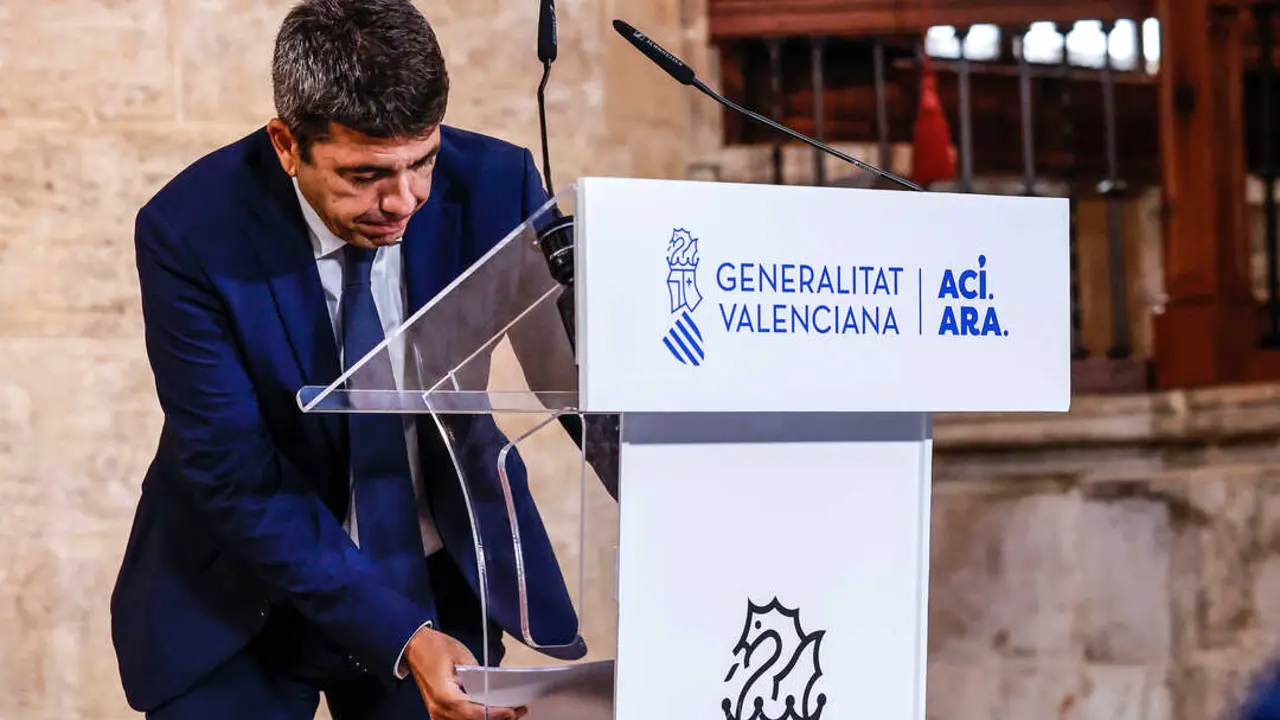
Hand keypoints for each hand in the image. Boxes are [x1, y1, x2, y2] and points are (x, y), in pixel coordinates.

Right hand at [404, 626, 527, 719]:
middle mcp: (439, 710)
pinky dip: (476, 718)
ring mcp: (437, 714)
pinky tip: (490, 712)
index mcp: (444, 695)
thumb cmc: (435, 648)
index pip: (473, 712)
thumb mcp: (461, 655)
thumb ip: (477, 674)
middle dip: (496, 719)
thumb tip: (494, 686)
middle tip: (518, 711)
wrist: (414, 647)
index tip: (512, 711)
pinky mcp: (439, 713)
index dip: (494, 714)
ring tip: (508, 713)